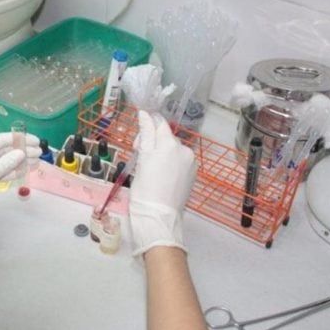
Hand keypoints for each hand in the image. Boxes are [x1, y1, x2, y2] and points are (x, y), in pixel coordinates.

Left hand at [0, 132, 39, 259]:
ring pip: (4, 162)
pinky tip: (25, 170)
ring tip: (37, 161)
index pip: (0, 140)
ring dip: (20, 162)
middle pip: (4, 150)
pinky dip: (13, 171)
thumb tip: (21, 152)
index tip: (35, 140)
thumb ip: (5, 163)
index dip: (19, 139)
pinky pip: (1, 172)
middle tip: (40, 153)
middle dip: (22, 151)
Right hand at [129, 111, 195, 256]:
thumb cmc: (145, 189)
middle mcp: (184, 150)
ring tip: (150, 170)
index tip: (137, 141)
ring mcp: (190, 162)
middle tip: (139, 158)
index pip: (159, 123)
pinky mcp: (192, 174)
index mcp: (170, 144)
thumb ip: (145, 134)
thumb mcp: (141, 159)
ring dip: (162, 154)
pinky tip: (161, 177)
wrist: (158, 216)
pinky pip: (179, 161)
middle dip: (153, 143)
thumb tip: (144, 113)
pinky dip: (170, 164)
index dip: (146, 127)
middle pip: (166, 137)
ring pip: (173, 149)